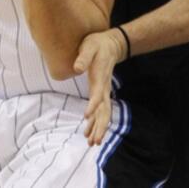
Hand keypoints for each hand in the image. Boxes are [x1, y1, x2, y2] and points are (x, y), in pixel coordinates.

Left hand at [73, 28, 125, 145]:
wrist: (111, 45)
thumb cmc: (97, 44)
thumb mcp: (89, 46)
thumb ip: (83, 57)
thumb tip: (77, 68)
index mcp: (100, 77)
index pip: (98, 95)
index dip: (93, 105)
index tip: (86, 116)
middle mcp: (104, 88)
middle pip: (104, 111)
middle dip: (99, 126)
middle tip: (93, 141)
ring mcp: (104, 91)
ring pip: (104, 114)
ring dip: (98, 128)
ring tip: (92, 143)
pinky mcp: (102, 93)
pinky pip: (101, 111)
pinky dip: (96, 122)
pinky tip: (89, 132)